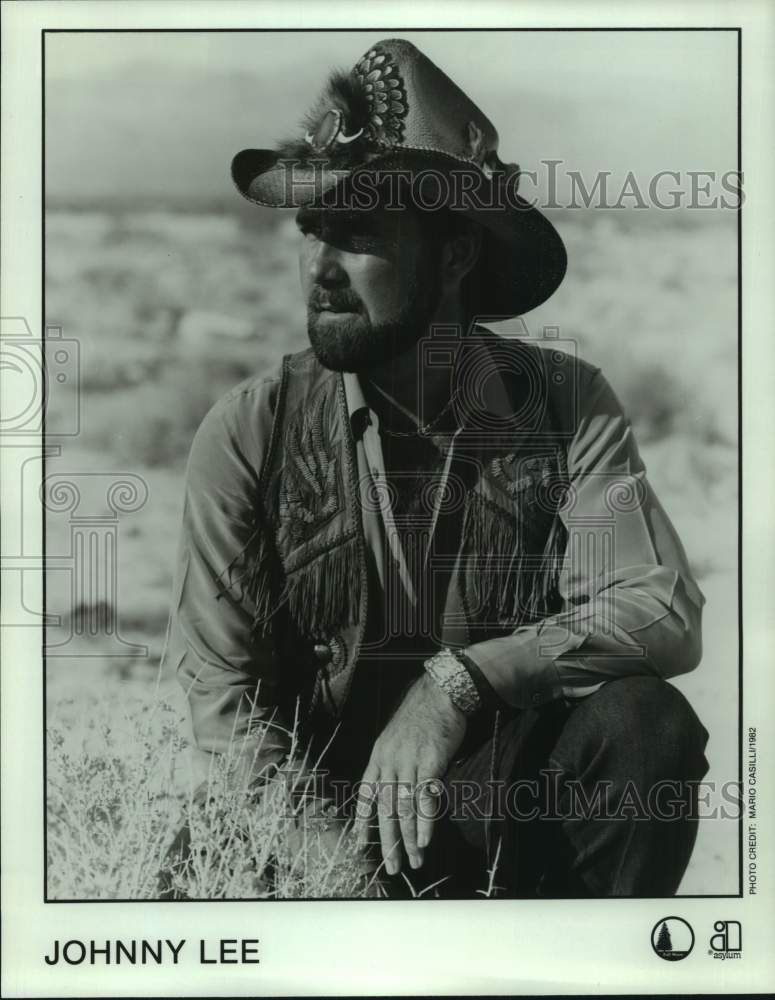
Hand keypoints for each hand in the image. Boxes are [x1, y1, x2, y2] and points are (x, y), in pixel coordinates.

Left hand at [354, 673, 466, 874]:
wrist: (440, 693)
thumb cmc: (421, 716)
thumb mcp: (395, 738)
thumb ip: (394, 764)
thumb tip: (397, 791)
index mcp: (378, 757)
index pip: (365, 795)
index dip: (362, 822)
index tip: (359, 846)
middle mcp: (389, 762)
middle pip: (385, 809)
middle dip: (388, 841)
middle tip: (392, 866)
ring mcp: (409, 762)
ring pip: (405, 808)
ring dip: (409, 838)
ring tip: (414, 860)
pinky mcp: (430, 762)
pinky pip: (425, 797)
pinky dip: (425, 821)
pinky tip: (425, 839)